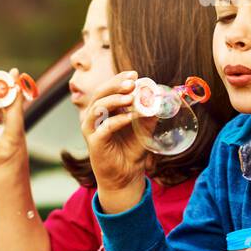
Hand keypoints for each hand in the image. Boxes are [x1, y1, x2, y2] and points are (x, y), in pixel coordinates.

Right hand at [80, 71, 148, 197]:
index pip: (109, 88)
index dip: (120, 79)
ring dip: (115, 100)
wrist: (126, 176)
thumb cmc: (132, 151)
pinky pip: (105, 127)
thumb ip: (148, 114)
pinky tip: (131, 117)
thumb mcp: (144, 129)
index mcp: (105, 110)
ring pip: (98, 107)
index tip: (135, 74)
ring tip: (131, 97)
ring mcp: (93, 130)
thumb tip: (157, 97)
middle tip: (132, 82)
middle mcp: (96, 117)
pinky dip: (118, 120)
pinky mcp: (95, 143)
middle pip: (100, 94)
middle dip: (116, 85)